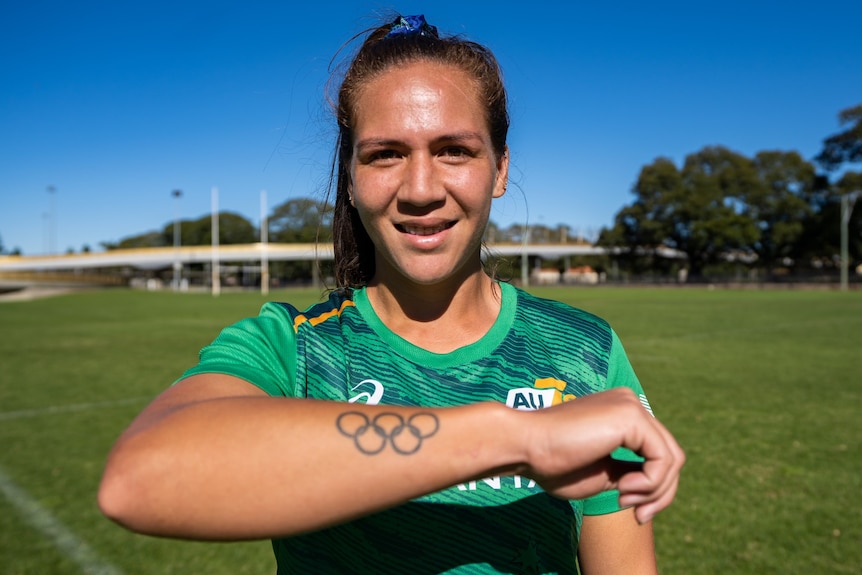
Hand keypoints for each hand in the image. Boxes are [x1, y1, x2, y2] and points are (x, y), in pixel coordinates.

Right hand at [519, 387, 683, 523]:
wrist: (525, 447)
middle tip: (635, 513)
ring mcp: (631, 407)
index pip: (659, 453)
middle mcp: (630, 404)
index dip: (653, 489)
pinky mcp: (631, 416)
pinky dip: (651, 483)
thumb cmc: (552, 463)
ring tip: (624, 499)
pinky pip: (663, 459)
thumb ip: (629, 473)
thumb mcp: (602, 473)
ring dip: (654, 491)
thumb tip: (658, 488)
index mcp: (622, 414)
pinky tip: (623, 488)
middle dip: (660, 493)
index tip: (627, 506)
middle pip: (672, 456)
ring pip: (672, 459)